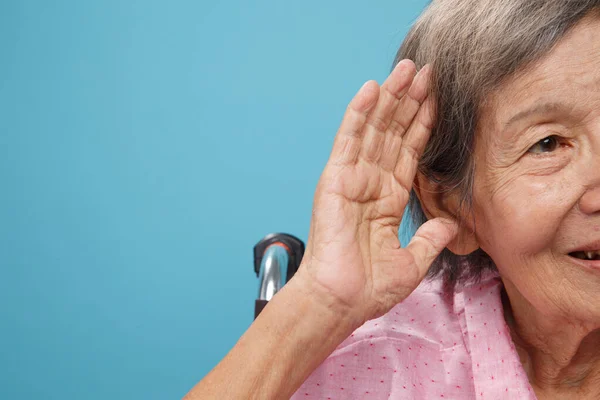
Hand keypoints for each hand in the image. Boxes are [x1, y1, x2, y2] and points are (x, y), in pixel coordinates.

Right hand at [296, 60, 457, 325]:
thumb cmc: (368, 288)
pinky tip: (372, 88)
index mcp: (387, 200)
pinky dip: (359, 113)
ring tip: (407, 68)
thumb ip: (430, 239)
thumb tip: (450, 224)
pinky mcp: (335, 178)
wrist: (342, 300)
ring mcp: (352, 177)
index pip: (409, 152)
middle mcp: (370, 183)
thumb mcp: (412, 263)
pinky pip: (349, 139)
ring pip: (374, 129)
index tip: (438, 99)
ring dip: (390, 98)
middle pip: (393, 133)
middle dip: (410, 101)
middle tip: (427, 71)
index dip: (424, 125)